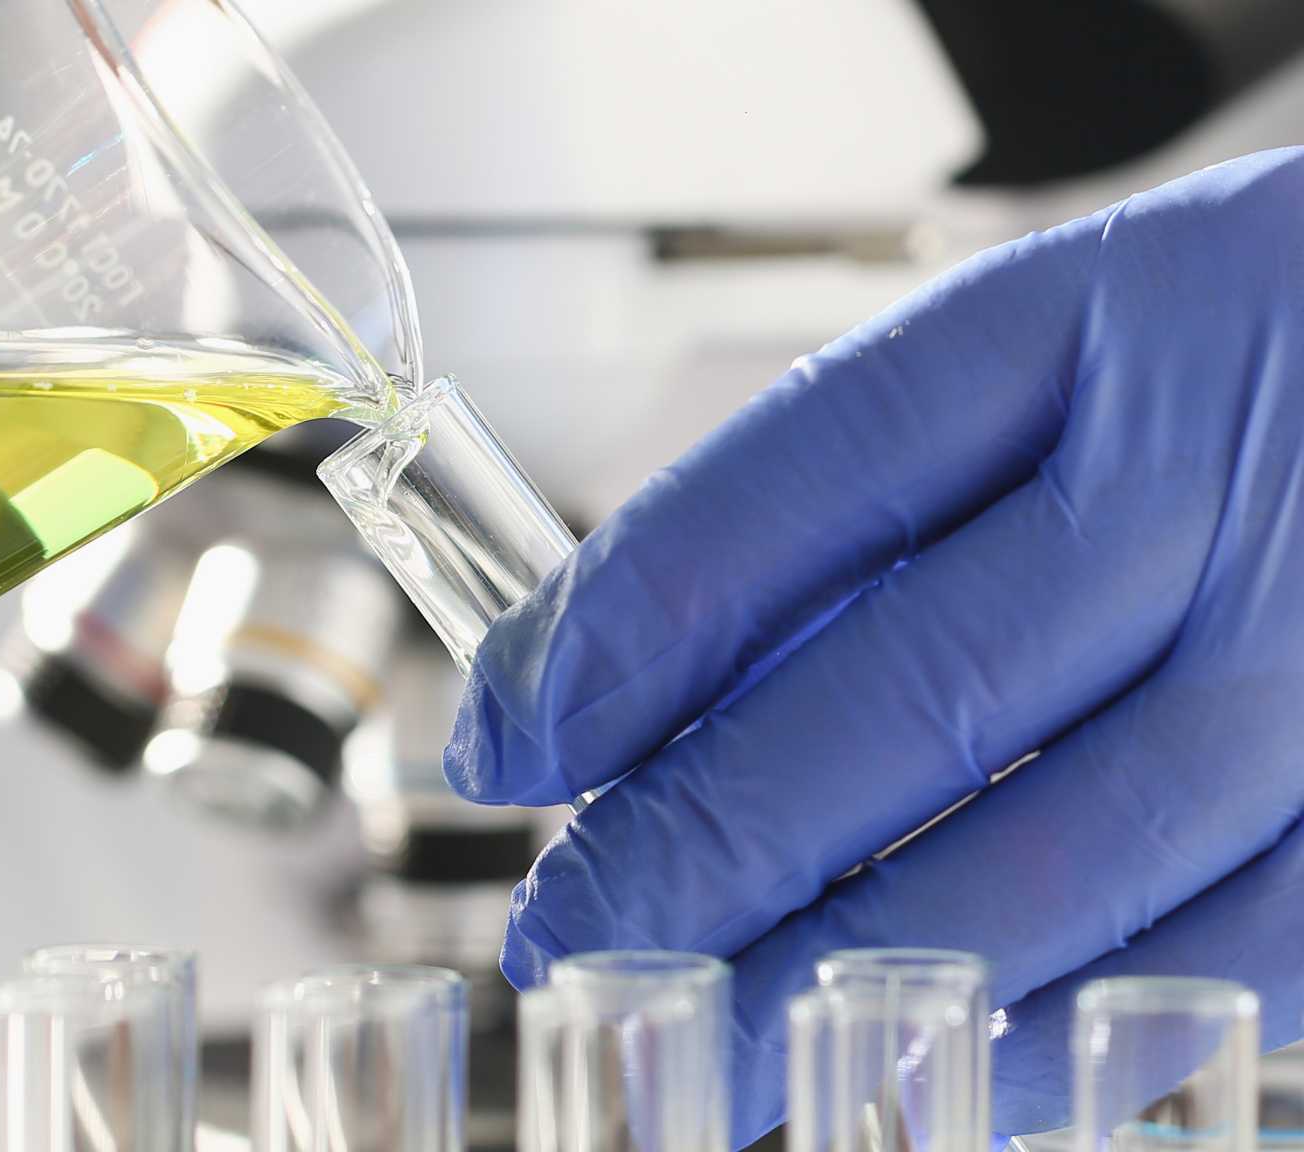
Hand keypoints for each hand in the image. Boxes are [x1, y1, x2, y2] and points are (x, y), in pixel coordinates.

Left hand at [448, 147, 1303, 1141]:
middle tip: (566, 938)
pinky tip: (924, 1058)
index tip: (512, 737)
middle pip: (919, 684)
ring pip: (1063, 848)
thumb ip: (861, 502)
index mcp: (1108, 311)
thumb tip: (609, 678)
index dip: (640, 615)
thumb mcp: (1057, 359)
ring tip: (699, 1047)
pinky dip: (1060, 1031)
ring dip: (847, 973)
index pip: (823, 466)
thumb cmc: (1234, 370)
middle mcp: (1234, 465)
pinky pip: (1238, 949)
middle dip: (705, 844)